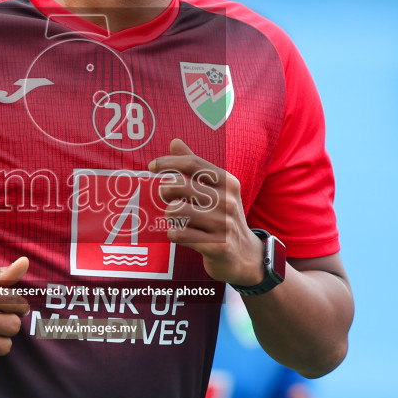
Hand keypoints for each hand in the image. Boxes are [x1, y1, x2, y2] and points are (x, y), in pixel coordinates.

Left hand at [149, 139, 263, 285]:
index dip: (168, 162)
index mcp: (227, 183)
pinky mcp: (217, 246)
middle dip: (165, 191)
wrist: (245, 255)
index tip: (152, 166)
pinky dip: (174, 233)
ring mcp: (223, 225)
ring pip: (176, 210)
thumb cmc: (224, 218)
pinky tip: (179, 233)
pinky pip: (180, 235)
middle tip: (166, 198)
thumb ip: (196, 166)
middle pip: (180, 185)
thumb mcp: (217, 190)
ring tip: (175, 218)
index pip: (193, 163)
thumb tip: (175, 142)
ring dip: (169, 215)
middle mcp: (227, 201)